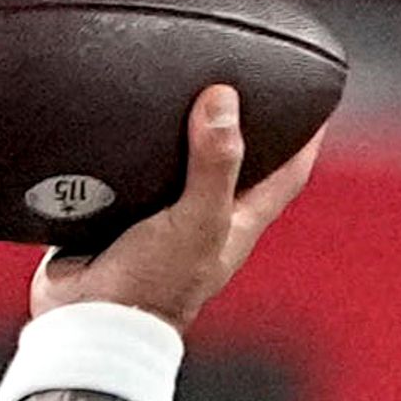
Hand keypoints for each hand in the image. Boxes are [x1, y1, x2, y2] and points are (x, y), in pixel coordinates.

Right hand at [30, 84, 323, 330]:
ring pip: (181, 165)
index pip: (287, 174)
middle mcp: (204, 220)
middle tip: (241, 80)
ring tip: (180, 88)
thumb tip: (223, 102)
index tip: (313, 97)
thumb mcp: (196, 222)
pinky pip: (130, 174)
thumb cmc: (152, 289)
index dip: (306, 136)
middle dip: (242, 126)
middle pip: (236, 163)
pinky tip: (123, 124)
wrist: (87, 320)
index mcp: (236, 224)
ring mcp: (162, 220)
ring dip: (181, 134)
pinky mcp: (119, 217)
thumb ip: (214, 165)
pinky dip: (131, 150)